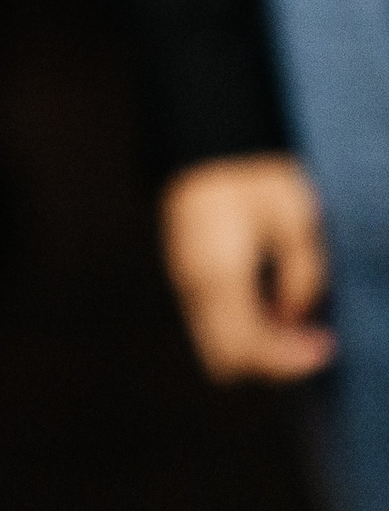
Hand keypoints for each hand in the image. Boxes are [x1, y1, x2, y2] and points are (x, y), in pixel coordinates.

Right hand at [163, 154, 334, 383]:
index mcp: (219, 274)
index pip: (247, 347)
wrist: (209, 146)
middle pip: (225, 361)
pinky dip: (246, 332)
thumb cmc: (254, 175)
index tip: (326, 347)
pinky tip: (276, 307)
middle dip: (272, 364)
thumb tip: (297, 314)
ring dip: (257, 350)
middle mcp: (194, 288)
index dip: (289, 360)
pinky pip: (214, 326)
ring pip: (216, 348)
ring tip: (297, 325)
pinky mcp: (189, 278)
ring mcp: (186, 284)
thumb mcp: (296, 218)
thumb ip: (303, 273)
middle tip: (313, 341)